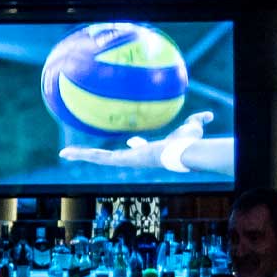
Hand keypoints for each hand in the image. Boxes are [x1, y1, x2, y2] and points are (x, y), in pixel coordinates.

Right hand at [56, 112, 234, 175]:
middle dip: (104, 155)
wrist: (181, 153)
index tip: (132, 140)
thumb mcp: (192, 128)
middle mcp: (135, 157)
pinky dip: (81, 154)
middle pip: (116, 156)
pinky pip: (97, 156)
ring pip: (100, 157)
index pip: (140, 148)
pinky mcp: (118, 160)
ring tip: (67, 153)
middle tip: (91, 153)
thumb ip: (199, 121)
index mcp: (149, 151)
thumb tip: (210, 115)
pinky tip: (67, 153)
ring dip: (82, 156)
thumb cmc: (187, 143)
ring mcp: (125, 160)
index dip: (136, 144)